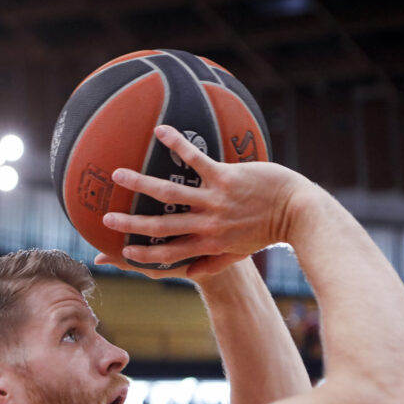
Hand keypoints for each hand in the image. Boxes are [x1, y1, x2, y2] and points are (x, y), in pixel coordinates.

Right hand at [99, 125, 314, 277]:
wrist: (297, 212)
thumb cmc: (268, 232)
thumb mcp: (239, 253)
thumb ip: (213, 262)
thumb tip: (190, 272)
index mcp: (208, 243)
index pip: (169, 252)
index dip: (145, 254)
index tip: (122, 252)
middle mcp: (207, 224)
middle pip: (161, 225)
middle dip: (131, 224)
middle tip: (106, 219)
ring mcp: (215, 199)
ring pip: (171, 193)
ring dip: (142, 183)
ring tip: (119, 174)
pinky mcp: (226, 176)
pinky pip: (195, 160)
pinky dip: (176, 145)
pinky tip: (160, 131)